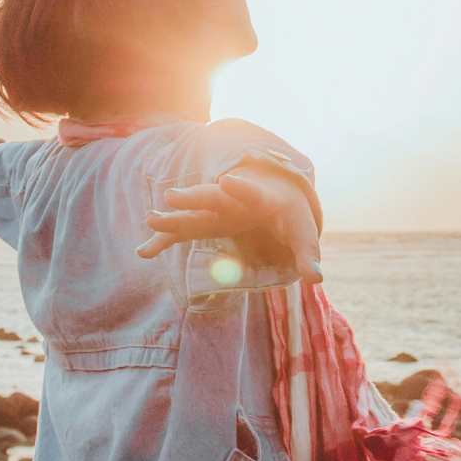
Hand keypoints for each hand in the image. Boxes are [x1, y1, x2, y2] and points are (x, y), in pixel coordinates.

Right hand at [137, 167, 322, 283]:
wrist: (275, 194)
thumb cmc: (290, 215)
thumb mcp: (303, 232)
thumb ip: (308, 255)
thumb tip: (315, 279)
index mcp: (260, 199)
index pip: (251, 192)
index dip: (241, 188)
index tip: (227, 181)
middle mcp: (233, 201)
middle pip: (212, 198)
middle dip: (193, 197)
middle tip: (171, 196)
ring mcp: (217, 211)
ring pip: (192, 213)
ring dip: (172, 217)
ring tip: (150, 219)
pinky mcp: (207, 224)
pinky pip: (183, 232)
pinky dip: (165, 239)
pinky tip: (144, 251)